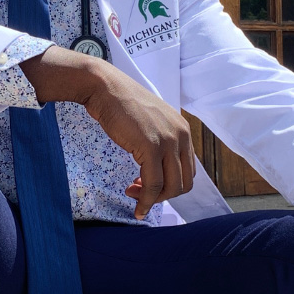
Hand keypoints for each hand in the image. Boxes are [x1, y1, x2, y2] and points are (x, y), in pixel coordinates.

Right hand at [20, 46, 194, 218]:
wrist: (105, 88)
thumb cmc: (121, 104)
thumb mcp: (151, 122)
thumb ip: (161, 141)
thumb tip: (158, 167)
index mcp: (184, 131)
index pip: (188, 171)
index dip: (169, 185)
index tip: (148, 185)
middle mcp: (182, 136)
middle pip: (184, 183)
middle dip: (163, 195)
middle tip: (139, 192)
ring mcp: (168, 141)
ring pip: (171, 187)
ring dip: (153, 199)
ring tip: (133, 194)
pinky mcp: (152, 147)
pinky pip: (153, 184)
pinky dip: (146, 201)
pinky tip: (137, 206)